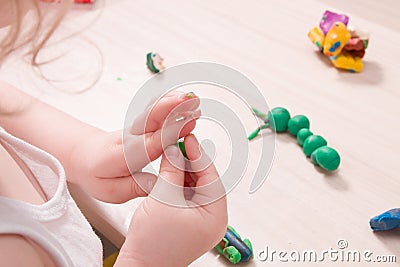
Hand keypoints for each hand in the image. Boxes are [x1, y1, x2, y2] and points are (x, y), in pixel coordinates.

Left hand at [68, 91, 199, 202]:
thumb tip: (158, 184)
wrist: (83, 155)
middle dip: (173, 109)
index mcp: (125, 155)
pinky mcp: (141, 124)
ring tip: (193, 97)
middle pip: (152, 119)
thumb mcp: (110, 191)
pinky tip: (182, 98)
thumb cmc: (96, 173)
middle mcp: (132, 137)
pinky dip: (168, 101)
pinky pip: (154, 110)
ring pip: (154, 111)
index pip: (151, 142)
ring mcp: (136, 128)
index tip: (188, 124)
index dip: (170, 132)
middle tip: (193, 102)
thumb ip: (135, 187)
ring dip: (174, 102)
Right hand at [115, 134, 227, 266]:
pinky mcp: (189, 223)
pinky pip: (187, 197)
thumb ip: (172, 169)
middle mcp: (213, 220)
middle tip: (178, 145)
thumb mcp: (164, 197)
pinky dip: (178, 184)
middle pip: (204, 182)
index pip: (211, 178)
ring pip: (195, 188)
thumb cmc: (153, 242)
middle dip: (190, 163)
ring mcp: (201, 223)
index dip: (199, 155)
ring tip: (170, 157)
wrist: (139, 266)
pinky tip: (168, 172)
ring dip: (183, 172)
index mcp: (215, 216)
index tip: (189, 139)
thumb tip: (175, 150)